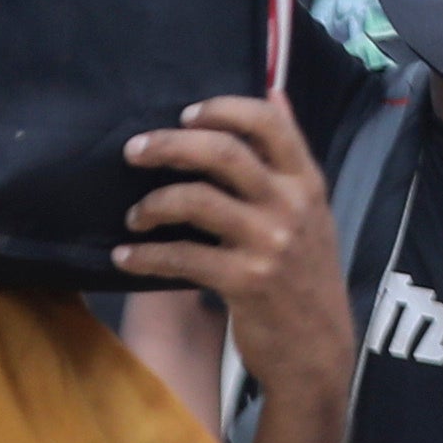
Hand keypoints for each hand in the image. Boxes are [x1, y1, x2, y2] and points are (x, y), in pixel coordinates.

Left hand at [111, 100, 343, 400]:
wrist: (317, 352)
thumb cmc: (304, 276)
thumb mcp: (311, 210)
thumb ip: (287, 155)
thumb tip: (273, 90)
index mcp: (306, 183)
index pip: (269, 123)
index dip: (223, 109)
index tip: (186, 114)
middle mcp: (291, 207)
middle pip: (224, 153)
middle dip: (171, 145)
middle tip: (134, 150)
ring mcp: (270, 244)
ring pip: (198, 200)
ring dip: (154, 203)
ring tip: (134, 216)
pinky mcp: (245, 282)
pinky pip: (183, 257)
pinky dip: (146, 256)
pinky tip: (125, 257)